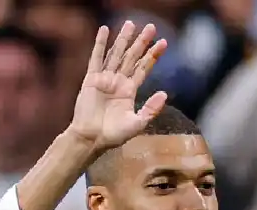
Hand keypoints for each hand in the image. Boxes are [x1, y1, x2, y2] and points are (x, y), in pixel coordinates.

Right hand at [65, 22, 168, 154]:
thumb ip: (151, 109)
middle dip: (142, 42)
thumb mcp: (138, 123)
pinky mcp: (91, 79)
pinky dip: (100, 44)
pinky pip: (96, 58)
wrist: (92, 138)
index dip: (153, 55)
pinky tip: (104, 30)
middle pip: (133, 57)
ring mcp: (105, 79)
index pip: (144, 68)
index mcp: (130, 90)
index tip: (164, 42)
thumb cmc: (114, 134)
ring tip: (130, 24)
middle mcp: (118, 81)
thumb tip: (165, 93)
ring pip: (116, 54)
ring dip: (123, 39)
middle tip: (152, 27)